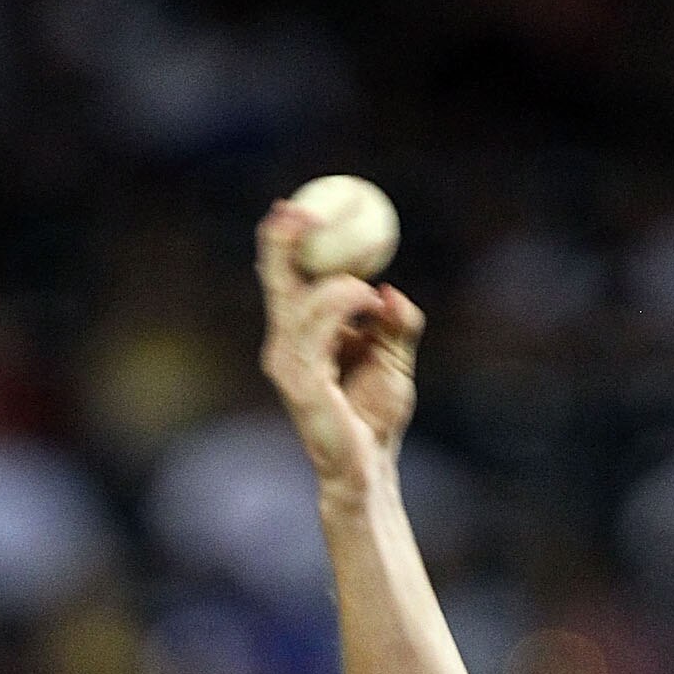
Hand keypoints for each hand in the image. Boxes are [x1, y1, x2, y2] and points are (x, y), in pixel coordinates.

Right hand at [256, 202, 423, 495]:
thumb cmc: (376, 417)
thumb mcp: (395, 356)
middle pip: (275, 279)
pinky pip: (316, 326)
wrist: (369, 467)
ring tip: (369, 294)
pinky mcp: (298, 382)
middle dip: (281, 239)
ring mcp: (286, 363)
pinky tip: (368, 303)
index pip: (286, 278)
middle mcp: (284, 345)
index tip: (299, 206)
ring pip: (302, 299)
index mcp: (301, 335)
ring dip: (339, 284)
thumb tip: (391, 291)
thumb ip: (398, 321)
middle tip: (297, 207)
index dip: (285, 240)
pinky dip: (343, 304)